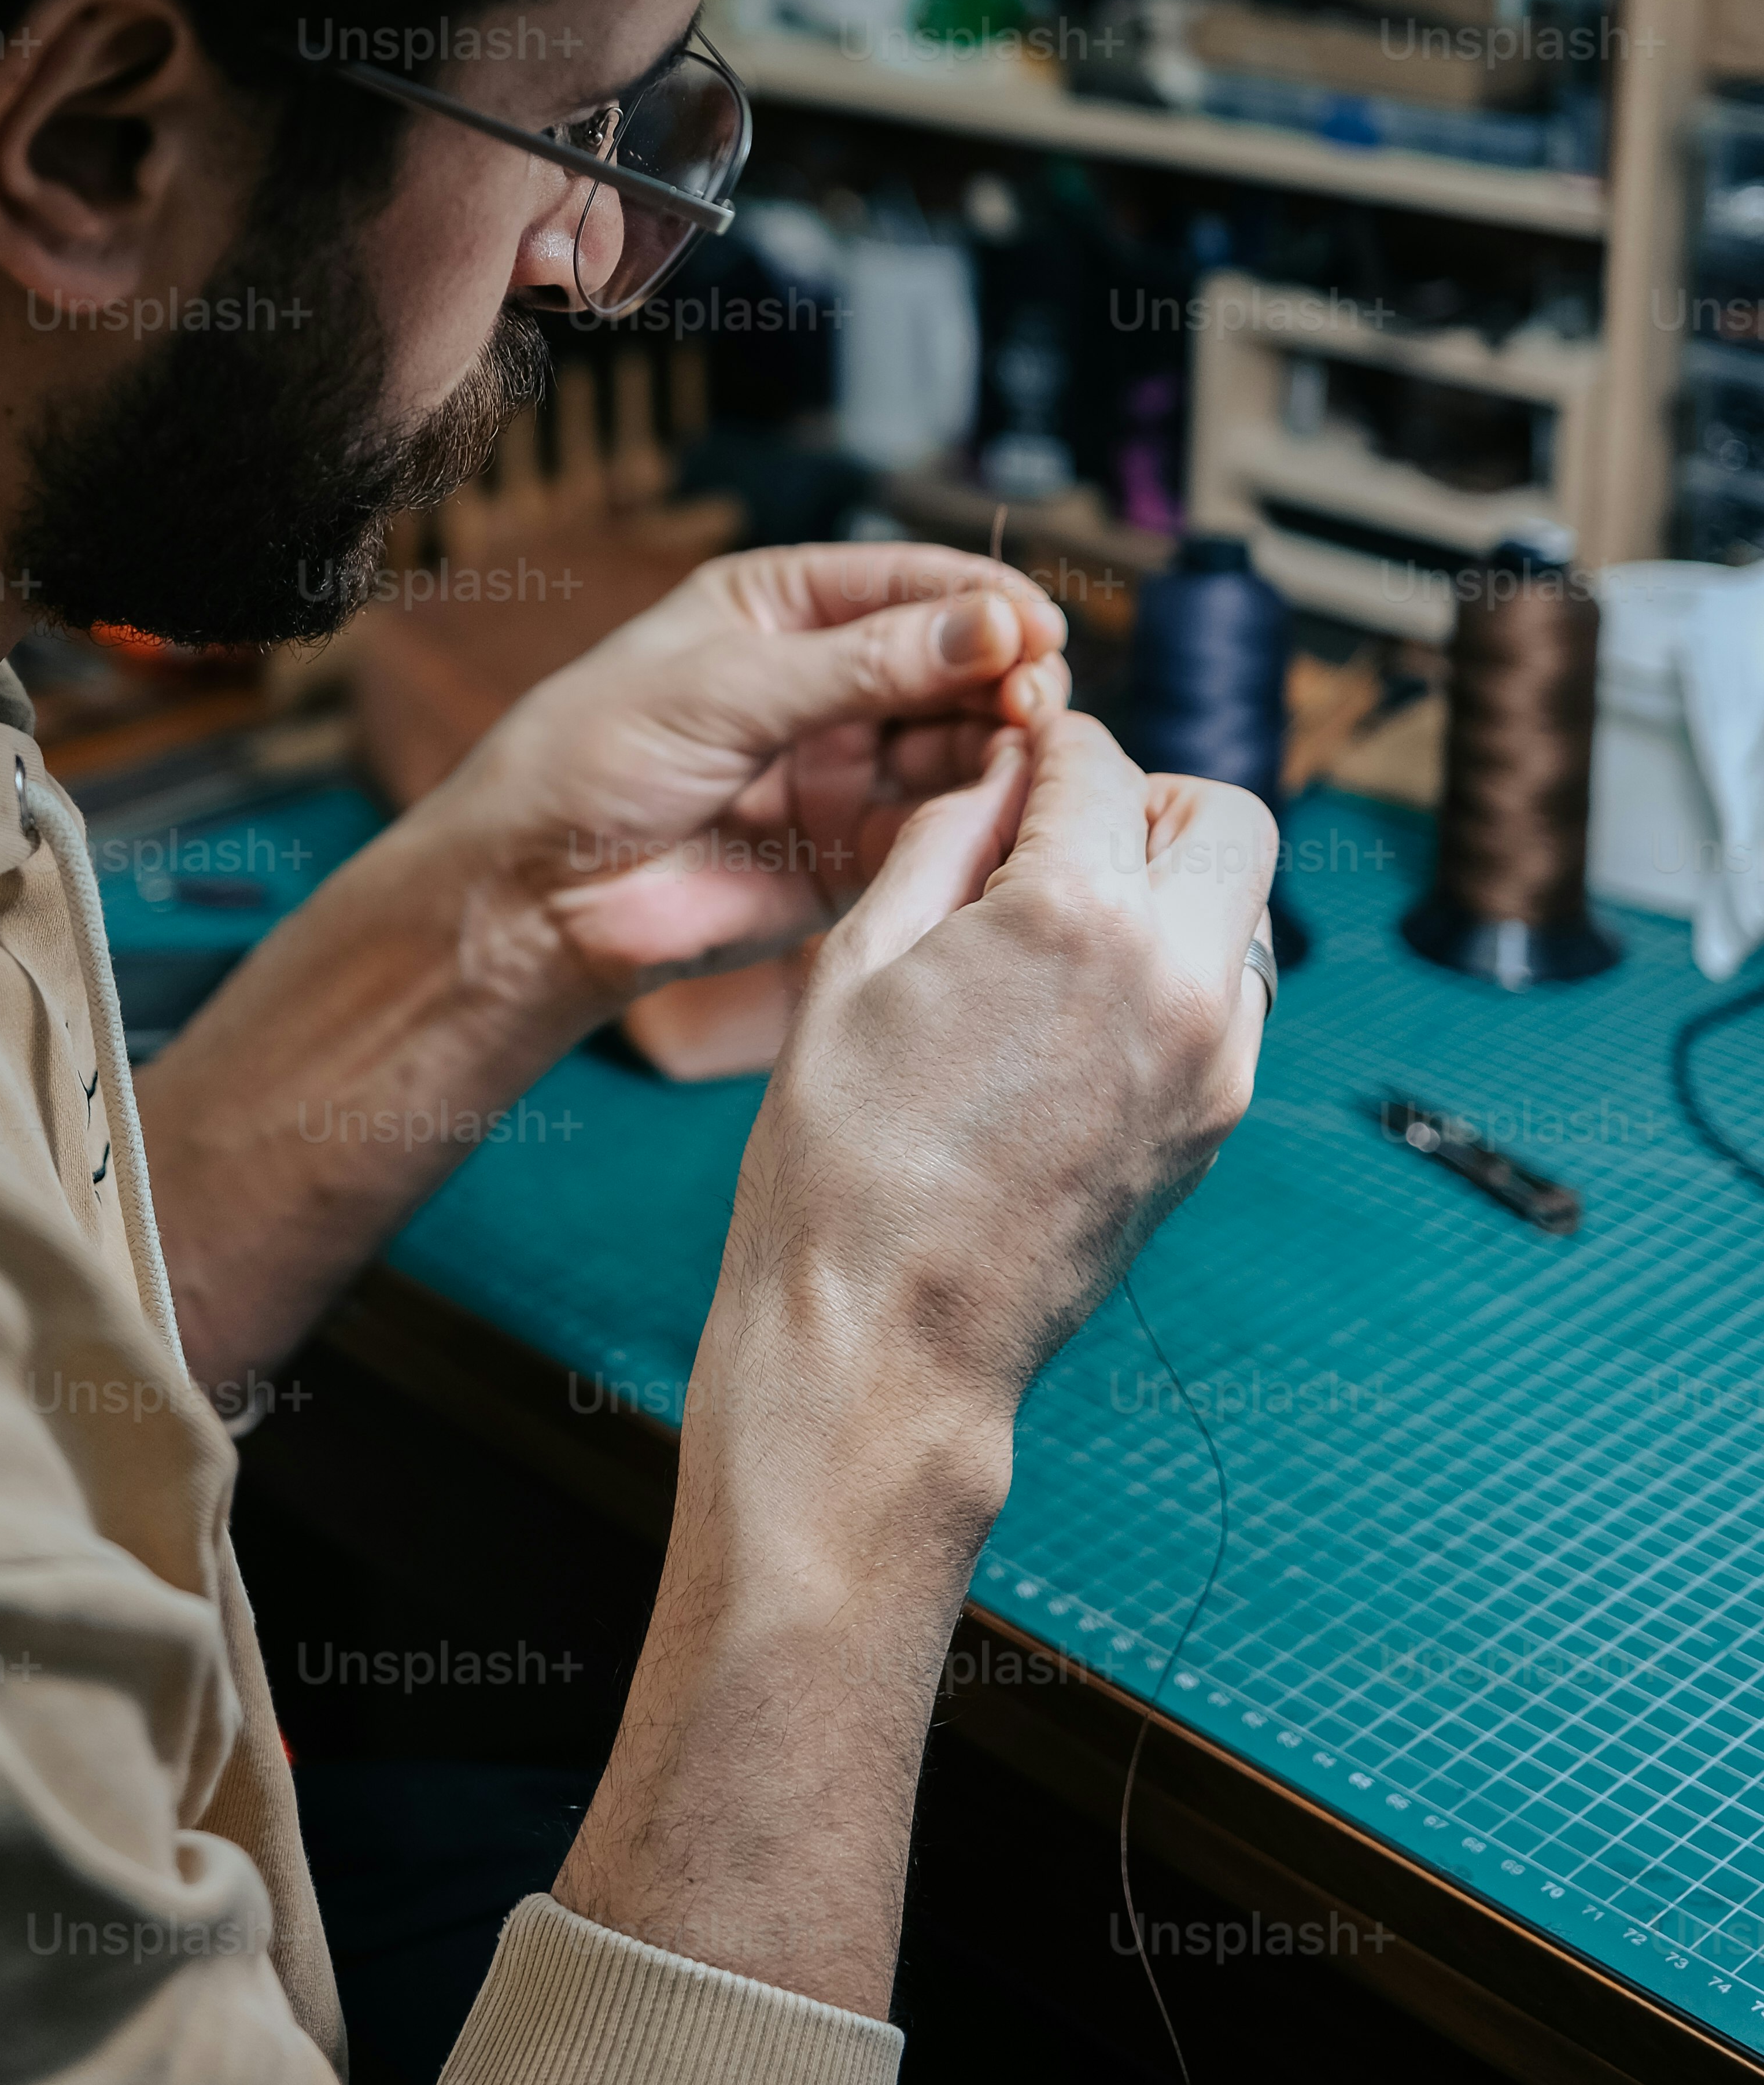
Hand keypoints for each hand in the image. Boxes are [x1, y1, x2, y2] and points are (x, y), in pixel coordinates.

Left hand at [435, 540, 1070, 1018]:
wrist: (537, 896)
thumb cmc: (594, 759)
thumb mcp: (725, 688)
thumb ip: (860, 665)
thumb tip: (991, 626)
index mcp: (783, 607)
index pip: (909, 582)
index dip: (980, 599)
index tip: (1036, 622)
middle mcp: (826, 680)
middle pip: (951, 661)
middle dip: (1003, 672)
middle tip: (1039, 696)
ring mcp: (843, 766)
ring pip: (957, 741)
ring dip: (1002, 741)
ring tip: (1032, 748)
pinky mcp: (853, 851)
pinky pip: (937, 823)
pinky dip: (979, 814)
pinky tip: (1005, 807)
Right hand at [695, 710, 1274, 1568]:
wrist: (886, 1337)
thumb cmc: (841, 1157)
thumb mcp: (855, 962)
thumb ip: (942, 841)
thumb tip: (998, 775)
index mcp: (1074, 915)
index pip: (1101, 763)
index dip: (1047, 746)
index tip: (1015, 760)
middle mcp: (1173, 975)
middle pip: (1225, 817)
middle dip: (1148, 800)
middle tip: (1062, 832)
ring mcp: (1211, 1058)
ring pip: (1242, 909)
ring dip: (1172, 886)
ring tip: (1066, 926)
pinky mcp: (1214, 1121)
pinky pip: (1230, 999)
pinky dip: (1179, 969)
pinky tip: (1083, 1007)